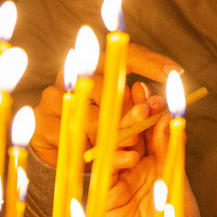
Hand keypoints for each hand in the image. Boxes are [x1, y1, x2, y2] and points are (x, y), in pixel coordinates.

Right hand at [30, 42, 181, 166]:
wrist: (63, 161)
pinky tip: (103, 156)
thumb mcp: (125, 122)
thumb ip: (141, 110)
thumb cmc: (101, 136)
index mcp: (97, 68)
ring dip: (113, 133)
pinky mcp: (40, 122)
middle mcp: (73, 75)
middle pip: (109, 85)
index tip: (176, 73)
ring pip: (90, 113)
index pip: (126, 55)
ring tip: (132, 150)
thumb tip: (160, 103)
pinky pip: (72, 135)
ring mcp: (53, 97)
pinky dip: (93, 148)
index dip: (151, 62)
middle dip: (133, 107)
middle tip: (148, 119)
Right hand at [100, 97, 203, 216]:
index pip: (143, 125)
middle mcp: (130, 164)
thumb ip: (168, 149)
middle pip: (123, 131)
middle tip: (142, 99)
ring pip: (110, 146)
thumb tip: (164, 114)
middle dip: (132, 112)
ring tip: (138, 122)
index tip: (147, 88)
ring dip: (123, 131)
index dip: (144, 107)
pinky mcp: (101, 196)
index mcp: (151, 157)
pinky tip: (128, 154)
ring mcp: (114, 179)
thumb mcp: (177, 180)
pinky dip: (113, 158)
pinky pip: (102, 170)